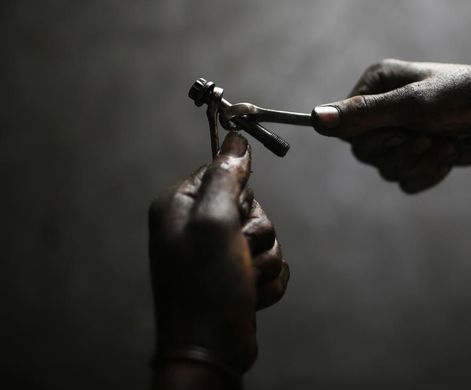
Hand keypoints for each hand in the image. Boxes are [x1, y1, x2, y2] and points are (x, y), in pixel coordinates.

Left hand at [148, 133, 289, 380]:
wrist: (210, 349)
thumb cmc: (206, 286)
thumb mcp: (215, 220)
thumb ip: (226, 175)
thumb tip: (236, 137)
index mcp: (181, 205)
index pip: (224, 172)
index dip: (240, 193)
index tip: (235, 215)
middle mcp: (197, 226)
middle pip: (252, 205)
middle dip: (257, 233)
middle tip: (238, 253)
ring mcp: (217, 253)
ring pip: (267, 236)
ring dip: (263, 261)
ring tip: (243, 280)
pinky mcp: (236, 275)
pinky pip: (271, 263)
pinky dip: (267, 280)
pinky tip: (249, 295)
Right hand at [313, 59, 470, 192]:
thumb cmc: (462, 96)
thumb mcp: (411, 104)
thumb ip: (363, 115)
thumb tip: (314, 119)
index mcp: (374, 88)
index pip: (346, 128)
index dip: (373, 137)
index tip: (402, 129)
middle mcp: (381, 111)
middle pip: (364, 153)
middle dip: (401, 151)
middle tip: (428, 135)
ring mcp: (399, 136)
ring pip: (385, 170)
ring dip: (419, 162)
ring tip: (444, 142)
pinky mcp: (417, 158)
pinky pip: (405, 182)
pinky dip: (429, 174)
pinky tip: (449, 153)